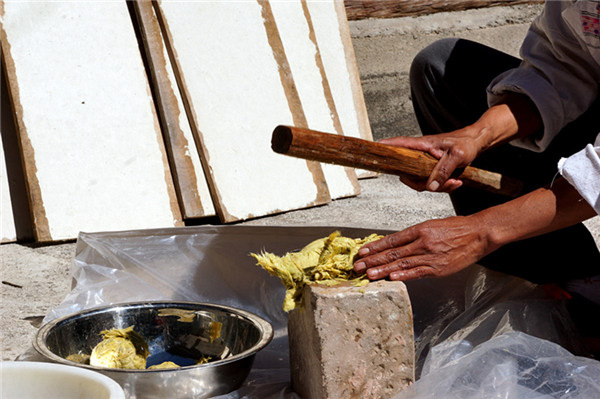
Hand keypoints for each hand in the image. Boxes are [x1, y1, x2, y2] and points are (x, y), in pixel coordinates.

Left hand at [353, 215, 493, 280]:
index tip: (363, 251)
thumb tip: (395, 245)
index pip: (392, 239)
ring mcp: (431, 256)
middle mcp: (422, 242)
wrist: (479, 234)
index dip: (375, 246)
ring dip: (383, 270)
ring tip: (369, 274)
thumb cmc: (456, 228)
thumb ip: (414, 236)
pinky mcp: (439, 268)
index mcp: (419, 229)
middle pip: (393, 252)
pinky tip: (392, 278)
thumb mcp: (432, 226)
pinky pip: (418, 272)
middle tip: (358, 266)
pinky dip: (404, 275)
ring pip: (402, 263)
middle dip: (373, 260)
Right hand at [379, 127, 483, 192]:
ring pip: (422, 182)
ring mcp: (426, 163)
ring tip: (456, 181)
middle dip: (425, 184)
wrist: (477, 143)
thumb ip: (443, 171)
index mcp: (423, 145)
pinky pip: (432, 184)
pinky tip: (456, 181)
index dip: (386, 147)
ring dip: (440, 186)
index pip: (400, 144)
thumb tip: (430, 186)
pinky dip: (444, 186)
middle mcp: (421, 154)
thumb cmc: (466, 142)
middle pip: (409, 174)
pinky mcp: (433, 170)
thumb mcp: (457, 156)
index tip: (375, 148)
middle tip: (446, 183)